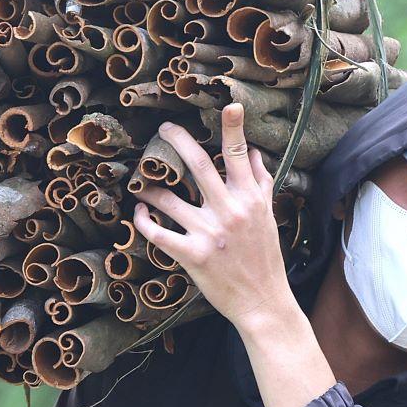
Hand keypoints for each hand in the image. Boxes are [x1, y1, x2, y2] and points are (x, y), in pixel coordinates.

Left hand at [131, 103, 296, 331]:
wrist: (263, 301)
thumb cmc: (265, 257)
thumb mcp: (268, 216)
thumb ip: (261, 182)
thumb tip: (253, 152)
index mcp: (250, 198)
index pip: (239, 154)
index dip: (233, 127)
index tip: (228, 105)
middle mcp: (230, 210)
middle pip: (197, 163)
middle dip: (176, 139)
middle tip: (163, 129)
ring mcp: (209, 233)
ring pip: (168, 198)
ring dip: (148, 188)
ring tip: (140, 183)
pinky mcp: (191, 255)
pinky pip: (157, 232)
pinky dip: (142, 220)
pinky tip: (139, 213)